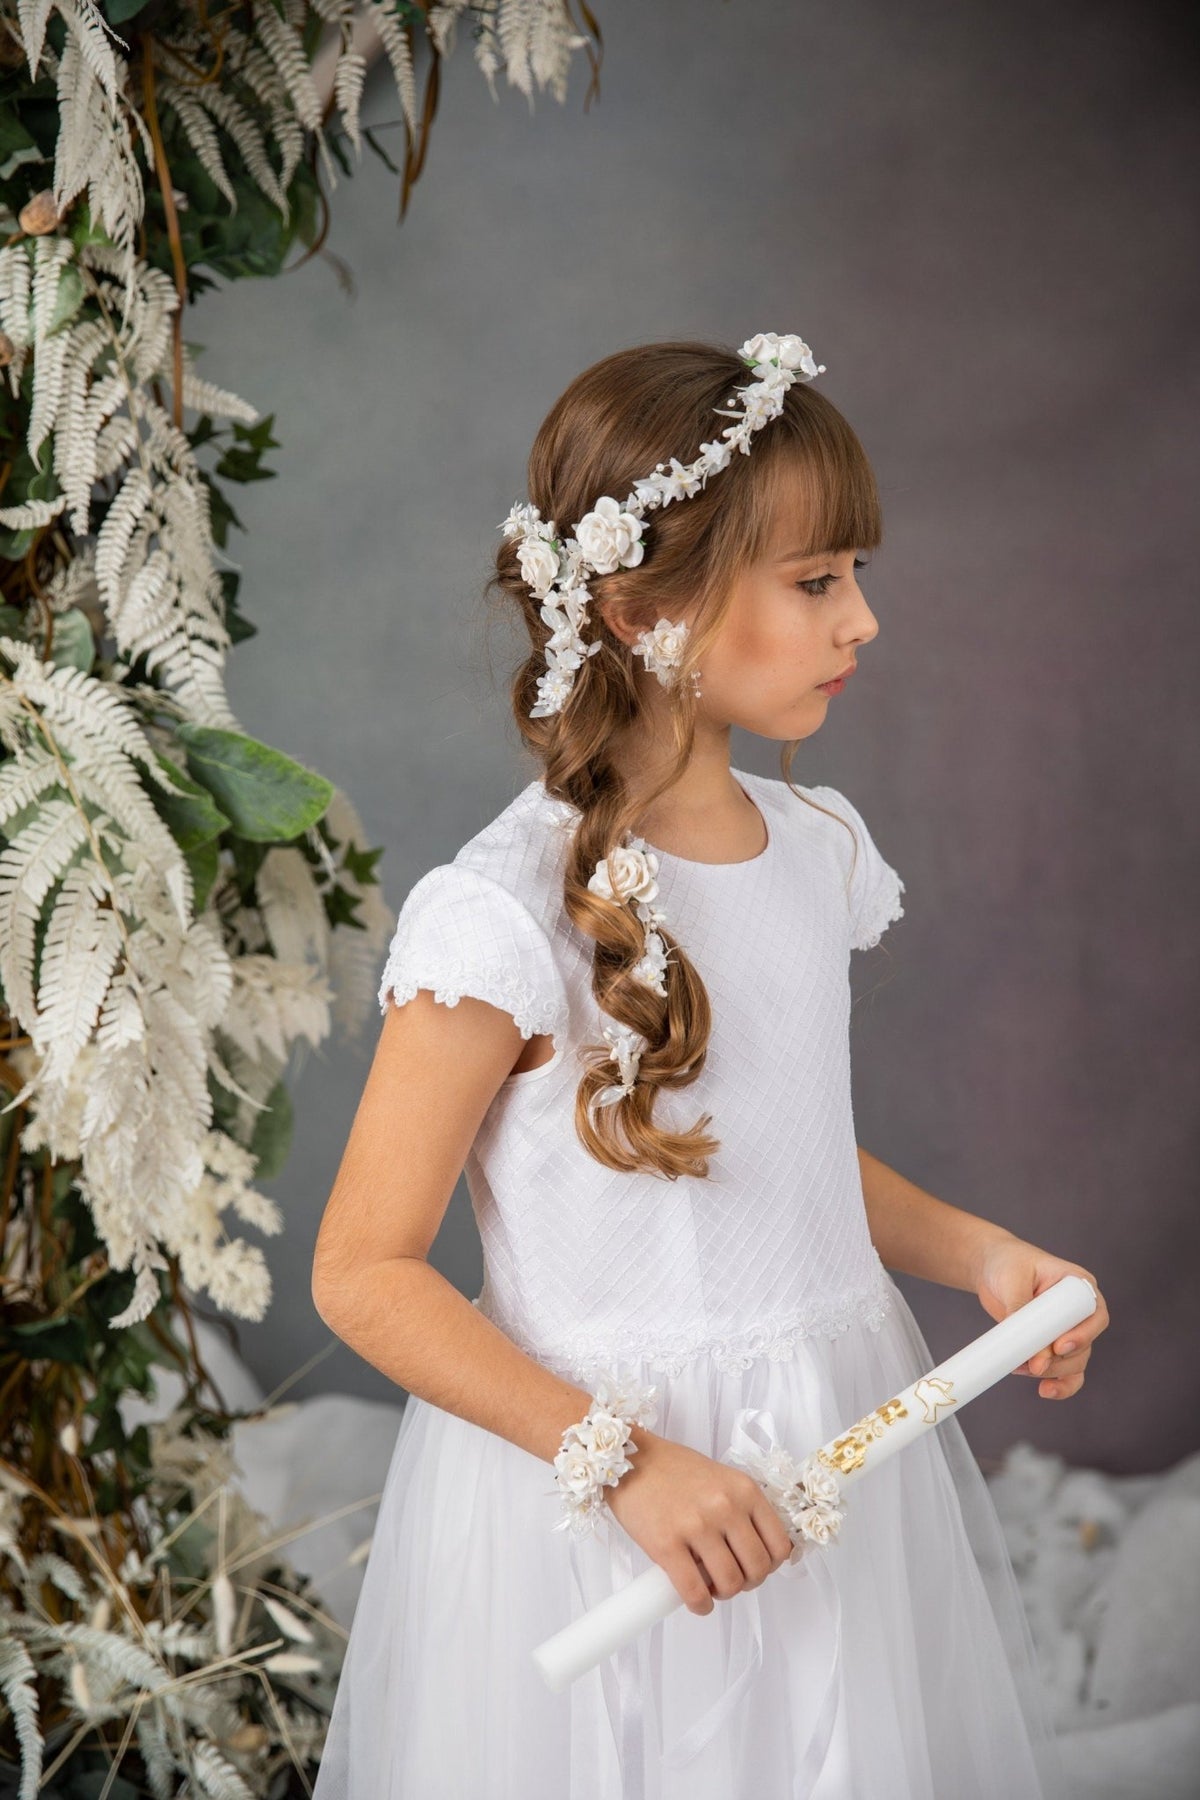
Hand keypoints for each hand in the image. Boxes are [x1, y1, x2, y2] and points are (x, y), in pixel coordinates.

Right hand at [605, 1427, 795, 1614]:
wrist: (629, 1459)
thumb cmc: (674, 1469)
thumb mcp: (722, 1479)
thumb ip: (742, 1509)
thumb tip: (757, 1550)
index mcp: (744, 1490)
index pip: (780, 1545)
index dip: (770, 1565)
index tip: (755, 1566)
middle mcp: (725, 1507)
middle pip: (758, 1569)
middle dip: (747, 1583)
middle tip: (730, 1579)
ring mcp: (696, 1526)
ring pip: (730, 1583)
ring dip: (723, 1594)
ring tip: (710, 1587)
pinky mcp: (666, 1545)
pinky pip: (695, 1591)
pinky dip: (700, 1605)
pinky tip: (697, 1600)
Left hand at [974, 1234, 1108, 1400]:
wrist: (990, 1268)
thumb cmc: (1006, 1263)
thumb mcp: (1011, 1281)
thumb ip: (1021, 1314)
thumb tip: (1035, 1357)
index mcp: (1078, 1285)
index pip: (1095, 1314)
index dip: (1082, 1334)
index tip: (1059, 1346)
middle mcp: (1079, 1310)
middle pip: (1086, 1344)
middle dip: (1061, 1360)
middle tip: (1034, 1365)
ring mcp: (1068, 1329)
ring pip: (1075, 1362)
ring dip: (1052, 1372)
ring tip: (1022, 1368)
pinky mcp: (1053, 1345)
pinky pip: (1067, 1372)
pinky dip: (1060, 1385)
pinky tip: (1045, 1391)